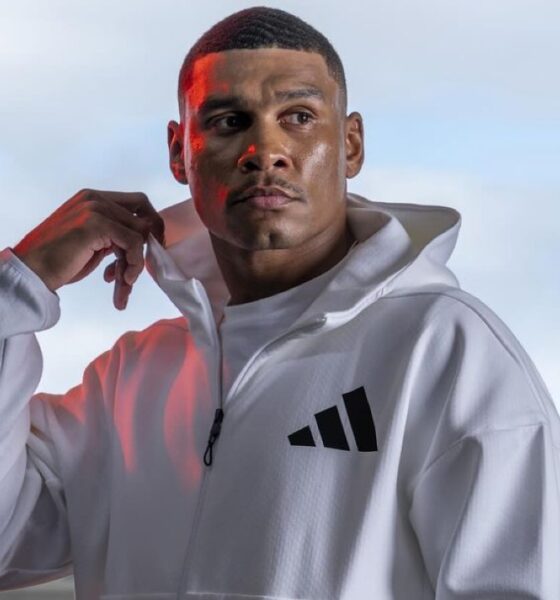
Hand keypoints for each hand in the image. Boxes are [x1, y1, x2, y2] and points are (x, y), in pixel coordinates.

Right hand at [12, 189, 164, 309]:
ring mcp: (95, 208)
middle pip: (143, 217)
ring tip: (124, 284)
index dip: (151, 225)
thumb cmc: (60, 262)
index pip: (138, 203)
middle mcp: (95, 198)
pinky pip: (133, 243)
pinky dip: (134, 264)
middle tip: (141, 267)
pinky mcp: (96, 223)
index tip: (149, 249)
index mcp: (93, 198)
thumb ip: (115, 234)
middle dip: (146, 246)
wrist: (33, 271)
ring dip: (136, 263)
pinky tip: (123, 281)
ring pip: (140, 233)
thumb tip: (143, 240)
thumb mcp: (94, 242)